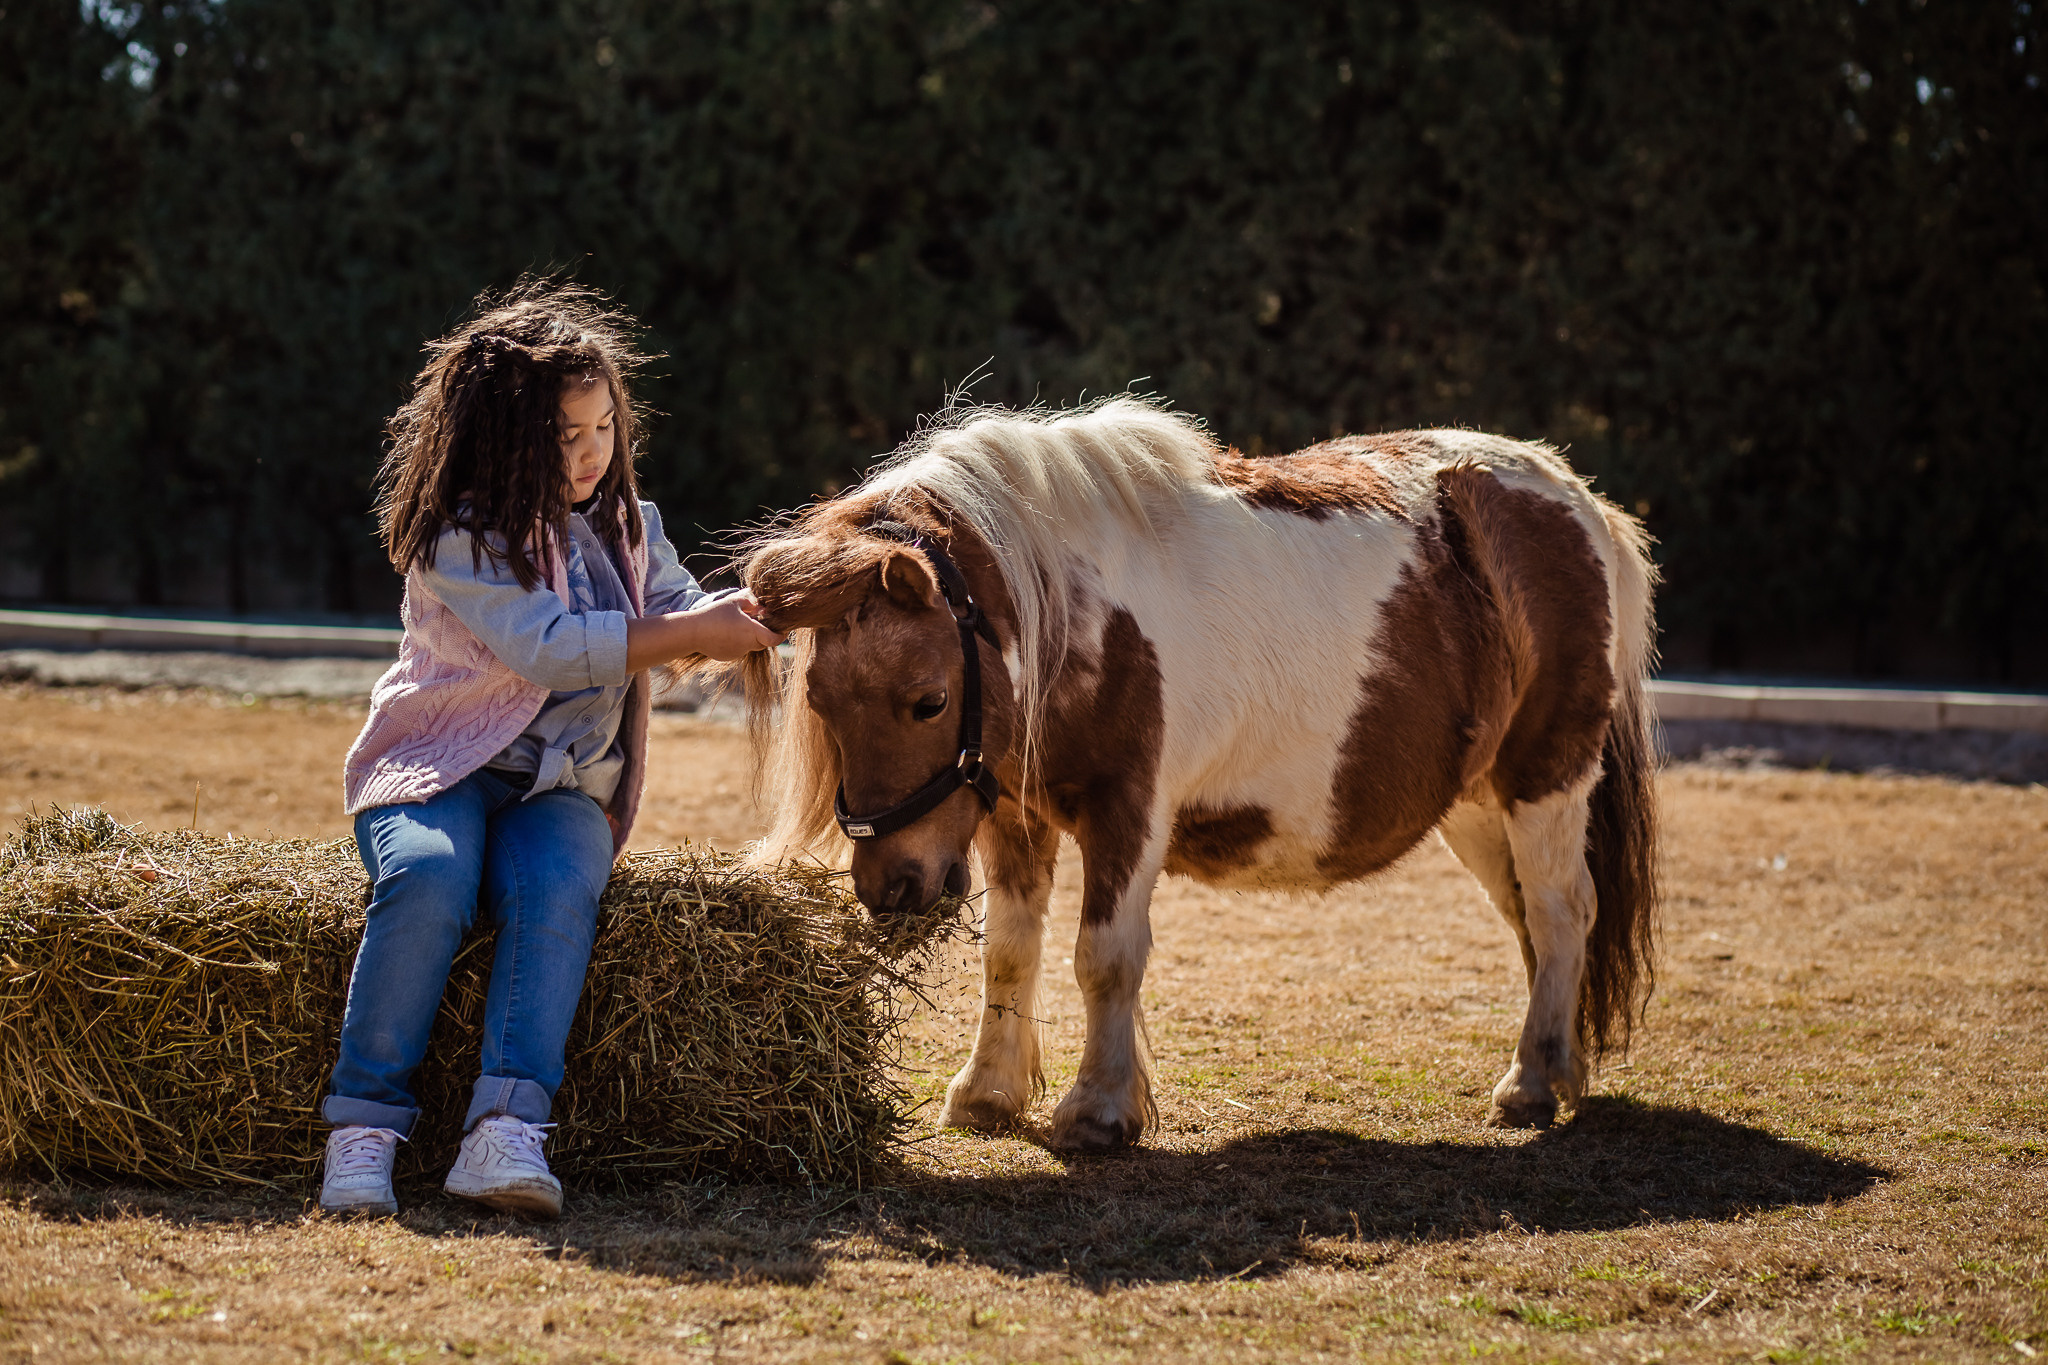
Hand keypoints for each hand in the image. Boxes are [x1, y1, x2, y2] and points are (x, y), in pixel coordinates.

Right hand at [624, 590, 784, 670]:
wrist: (692, 632)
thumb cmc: (714, 614)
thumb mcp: (734, 601)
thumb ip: (751, 600)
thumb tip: (763, 602)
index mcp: (752, 631)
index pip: (776, 639)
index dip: (781, 634)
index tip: (782, 627)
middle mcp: (747, 645)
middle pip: (764, 642)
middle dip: (764, 632)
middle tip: (757, 619)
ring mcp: (738, 653)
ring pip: (751, 645)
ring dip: (749, 637)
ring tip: (736, 624)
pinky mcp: (728, 657)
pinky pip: (739, 649)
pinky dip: (738, 642)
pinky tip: (726, 632)